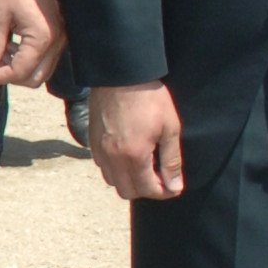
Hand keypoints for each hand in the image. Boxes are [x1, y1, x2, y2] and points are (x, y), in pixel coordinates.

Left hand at [0, 0, 64, 90]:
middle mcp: (56, 43)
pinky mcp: (60, 36)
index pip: (19, 72)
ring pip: (41, 72)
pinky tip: (12, 46)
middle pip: (34, 79)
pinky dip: (28, 61)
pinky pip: (46, 60)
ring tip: (0, 54)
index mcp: (42, 38)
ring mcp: (61, 40)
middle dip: (10, 77)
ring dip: (19, 70)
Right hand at [88, 81, 184, 201]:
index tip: (174, 186)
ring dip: (129, 181)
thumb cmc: (150, 98)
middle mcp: (113, 158)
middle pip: (127, 192)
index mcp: (134, 156)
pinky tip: (128, 156)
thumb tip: (175, 186)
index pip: (148, 189)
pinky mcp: (92, 141)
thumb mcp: (170, 128)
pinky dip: (116, 169)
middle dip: (146, 190)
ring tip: (144, 167)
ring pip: (113, 181)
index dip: (164, 192)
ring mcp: (100, 150)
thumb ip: (171, 161)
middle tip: (160, 178)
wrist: (121, 75)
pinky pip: (103, 167)